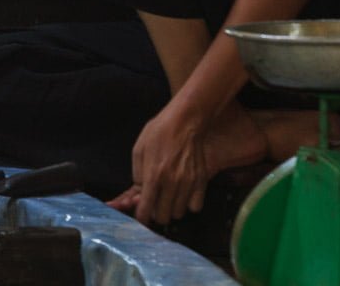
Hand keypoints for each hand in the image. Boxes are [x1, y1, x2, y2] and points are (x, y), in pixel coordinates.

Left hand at [126, 102, 209, 225]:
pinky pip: (195, 206)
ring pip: (179, 213)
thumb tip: (140, 193)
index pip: (146, 208)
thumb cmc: (158, 133)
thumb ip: (137, 175)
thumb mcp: (138, 150)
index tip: (140, 217)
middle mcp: (172, 183)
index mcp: (153, 175)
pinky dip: (188, 205)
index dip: (141, 217)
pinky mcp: (201, 182)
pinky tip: (183, 194)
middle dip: (156, 213)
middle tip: (154, 204)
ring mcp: (189, 183)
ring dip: (172, 209)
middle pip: (164, 216)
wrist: (184, 122)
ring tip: (168, 197)